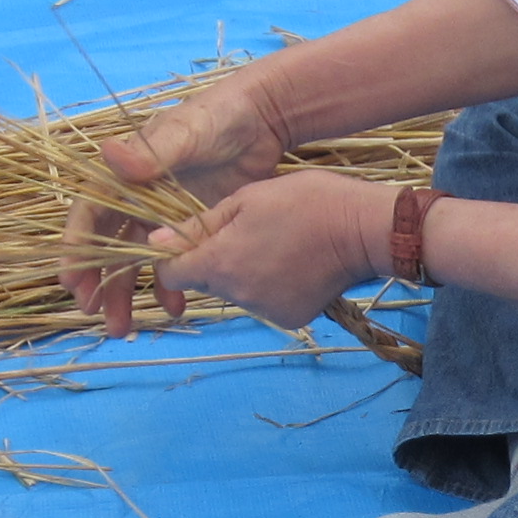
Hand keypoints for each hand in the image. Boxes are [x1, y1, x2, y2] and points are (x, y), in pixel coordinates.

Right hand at [58, 62, 298, 331]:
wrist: (263, 119)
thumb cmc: (217, 116)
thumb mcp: (184, 134)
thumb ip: (150, 154)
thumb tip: (109, 154)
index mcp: (126, 174)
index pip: (90, 214)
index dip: (77, 247)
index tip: (71, 281)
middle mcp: (139, 199)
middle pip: (110, 247)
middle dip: (100, 283)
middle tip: (95, 315)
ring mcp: (166, 216)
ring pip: (139, 262)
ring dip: (129, 295)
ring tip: (123, 329)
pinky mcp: (194, 227)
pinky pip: (177, 264)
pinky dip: (173, 287)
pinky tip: (176, 309)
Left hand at [143, 170, 390, 332]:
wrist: (363, 230)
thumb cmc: (304, 202)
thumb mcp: (246, 199)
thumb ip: (198, 225)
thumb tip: (154, 242)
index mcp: (219, 264)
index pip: (171, 274)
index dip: (174, 257)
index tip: (191, 239)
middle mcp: (237, 295)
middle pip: (205, 283)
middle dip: (213, 261)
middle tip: (245, 232)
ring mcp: (264, 311)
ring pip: (235, 292)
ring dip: (243, 272)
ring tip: (275, 244)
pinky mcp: (289, 318)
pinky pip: (264, 302)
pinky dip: (270, 286)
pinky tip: (292, 264)